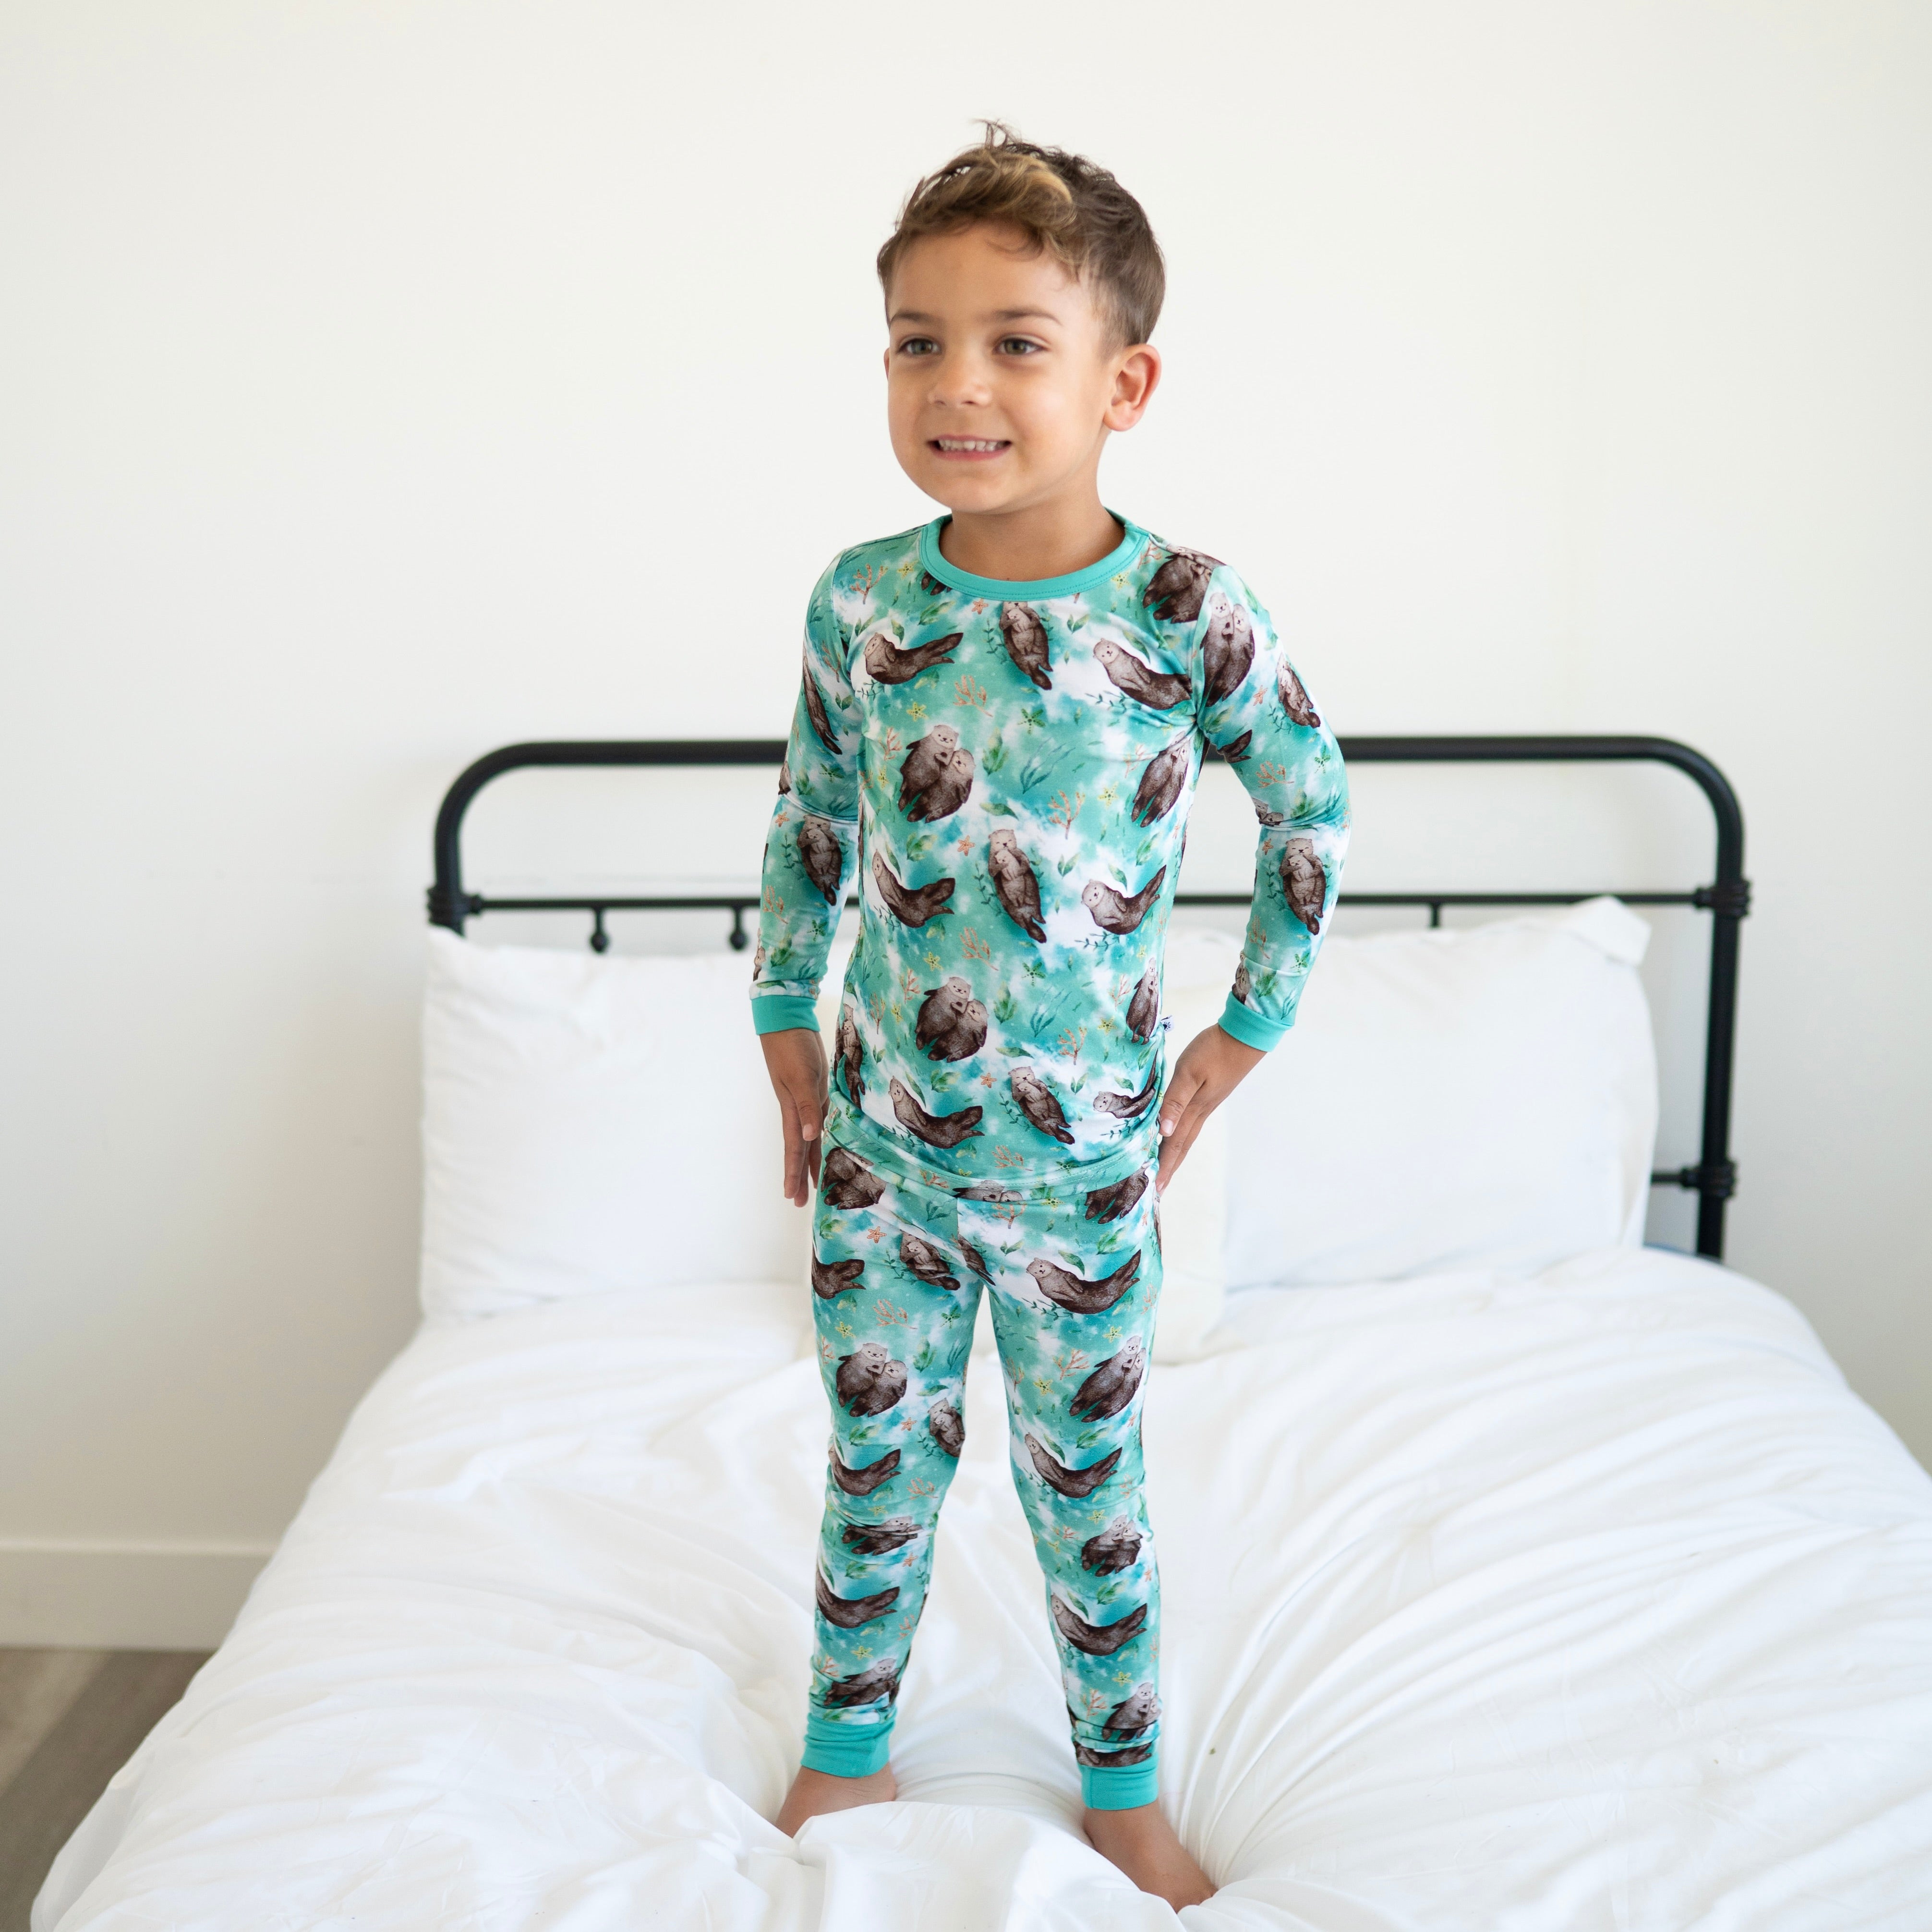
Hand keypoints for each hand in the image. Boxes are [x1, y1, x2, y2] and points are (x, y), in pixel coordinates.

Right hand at [762, 1028, 828, 1206]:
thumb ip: (806, 1106)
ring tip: (817, 1181)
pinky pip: (820, 1119)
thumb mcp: (801, 1077)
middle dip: (800, 1175)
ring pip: (810, 1137)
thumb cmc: (792, 1048)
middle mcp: (799, 1110)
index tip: (791, 1198)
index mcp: (793, 1110)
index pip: (795, 1149)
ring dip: (812, 1159)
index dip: (794, 1174)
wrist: (787, 1021)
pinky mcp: (816, 1088)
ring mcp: (807, 1100)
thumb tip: (810, 1136)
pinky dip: (823, 1133)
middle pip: (800, 1150)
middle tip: (800, 1203)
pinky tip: (828, 1140)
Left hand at [1157, 1024, 1263, 1191]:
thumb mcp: (1189, 1072)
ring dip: (1175, 1154)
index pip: (1174, 1145)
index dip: (1164, 1167)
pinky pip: (1190, 1123)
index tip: (1155, 1190)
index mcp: (1193, 1109)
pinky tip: (1177, 1134)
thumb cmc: (1214, 1050)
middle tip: (1159, 1191)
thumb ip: (1175, 1100)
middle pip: (1181, 1146)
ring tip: (1166, 1169)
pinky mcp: (1210, 1095)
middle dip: (1169, 1168)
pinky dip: (1181, 1136)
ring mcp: (1207, 1104)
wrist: (1244, 1036)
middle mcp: (1200, 1112)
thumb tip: (1163, 1131)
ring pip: (1187, 1136)